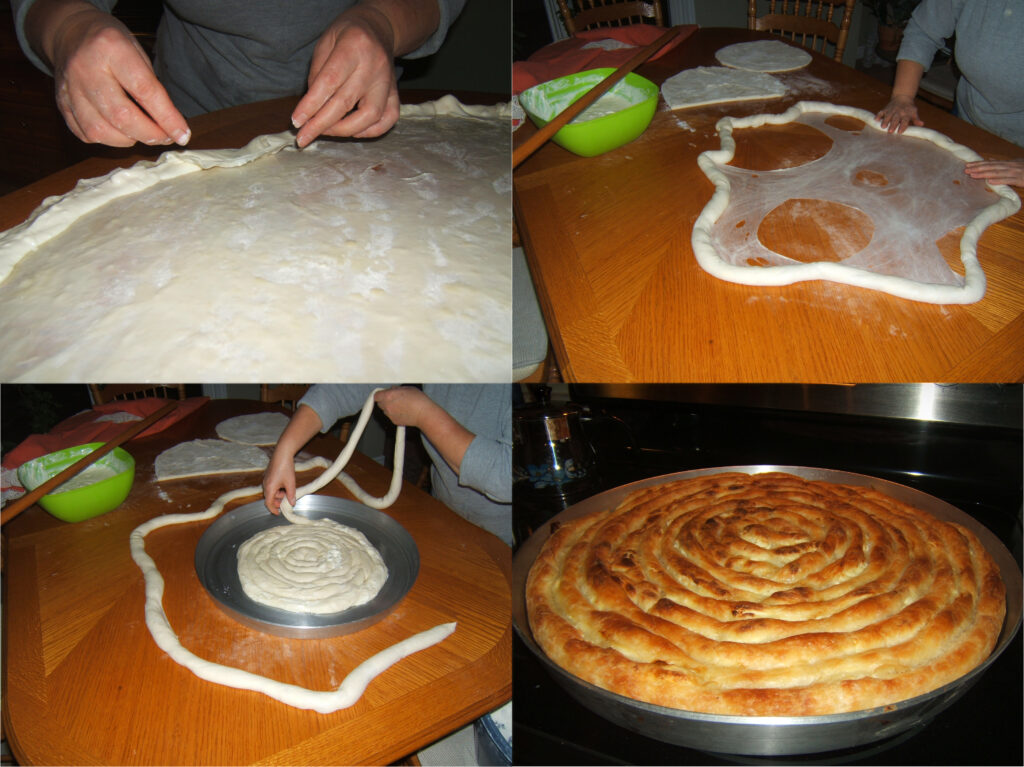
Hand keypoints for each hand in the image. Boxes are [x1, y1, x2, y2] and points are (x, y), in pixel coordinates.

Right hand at [49, 7, 189, 146]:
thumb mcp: (137, 51)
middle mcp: (86, 68)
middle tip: (165, 137)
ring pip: (100, 131)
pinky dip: (108, 140)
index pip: (144, 90)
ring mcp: (69, 88)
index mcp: (111, 48)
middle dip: (149, 134)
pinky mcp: (60, 103)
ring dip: (129, 139)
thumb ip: (152, 86)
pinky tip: (119, 131)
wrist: (69, 33)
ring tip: (142, 132)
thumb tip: (171, 125)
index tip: (182, 135)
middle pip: (121, 116)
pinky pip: (86, 134)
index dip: (167, 118)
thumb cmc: (111, 44)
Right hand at [262, 448, 296, 514]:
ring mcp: (266, 479)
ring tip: (287, 493)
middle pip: (269, 497)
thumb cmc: (286, 468)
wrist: (282, 453)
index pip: (268, 503)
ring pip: (270, 491)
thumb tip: (292, 503)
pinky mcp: (268, 475)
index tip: (278, 513)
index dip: (273, 509)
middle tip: (285, 503)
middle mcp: (265, 484)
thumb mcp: (290, 483)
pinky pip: (271, 485)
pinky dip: (277, 489)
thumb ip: (291, 495)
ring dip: (278, 494)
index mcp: (269, 488)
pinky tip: (284, 486)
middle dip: (276, 501)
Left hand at [291, 7, 399, 146]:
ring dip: (344, 130)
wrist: (378, 29)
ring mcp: (388, 82)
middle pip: (346, 103)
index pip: (329, 82)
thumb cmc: (346, 35)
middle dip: (321, 125)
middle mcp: (374, 66)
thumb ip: (317, 74)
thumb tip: (311, 109)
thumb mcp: (325, 43)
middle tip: (303, 137)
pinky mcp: (396, 94)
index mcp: (354, 46)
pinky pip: (387, 120)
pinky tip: (352, 130)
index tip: (297, 122)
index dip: (311, 105)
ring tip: (326, 131)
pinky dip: (369, 131)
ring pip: (370, 117)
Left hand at [373, 386, 433, 427]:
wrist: (424, 414)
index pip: (376, 395)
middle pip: (379, 403)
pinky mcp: (394, 421)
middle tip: (394, 399)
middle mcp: (387, 406)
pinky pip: (390, 416)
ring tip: (400, 405)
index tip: (383, 394)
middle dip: (385, 400)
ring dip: (389, 407)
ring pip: (385, 410)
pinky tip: (403, 411)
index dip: (380, 394)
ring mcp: (390, 415)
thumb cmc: (419, 401)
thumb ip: (396, 389)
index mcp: (389, 396)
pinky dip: (394, 414)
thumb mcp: (407, 388)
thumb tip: (392, 389)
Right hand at [876, 95, 922, 134]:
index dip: (902, 126)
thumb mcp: (914, 112)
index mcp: (906, 114)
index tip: (900, 132)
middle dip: (893, 125)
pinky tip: (876, 119)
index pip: (905, 120)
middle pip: (895, 119)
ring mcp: (891, 110)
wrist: (903, 97)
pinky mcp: (886, 109)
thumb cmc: (909, 108)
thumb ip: (916, 119)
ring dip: (885, 121)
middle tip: (890, 131)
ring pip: (888, 116)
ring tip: (883, 126)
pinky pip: (881, 112)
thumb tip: (921, 124)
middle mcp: (898, 112)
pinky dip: (878, 115)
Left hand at [964, 159, 1023, 187]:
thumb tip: (990, 160)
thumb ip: (1002, 163)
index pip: (990, 163)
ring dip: (984, 173)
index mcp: (1008, 163)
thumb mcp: (1015, 164)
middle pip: (991, 167)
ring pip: (997, 172)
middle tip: (965, 169)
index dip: (979, 164)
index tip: (967, 165)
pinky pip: (1009, 180)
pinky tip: (990, 181)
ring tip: (973, 175)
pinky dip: (999, 180)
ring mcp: (1015, 172)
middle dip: (978, 168)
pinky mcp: (1020, 179)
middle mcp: (1010, 166)